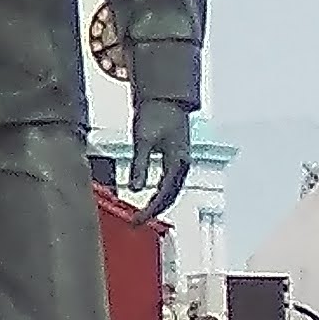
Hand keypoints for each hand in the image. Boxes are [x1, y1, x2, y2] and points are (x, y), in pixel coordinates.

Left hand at [132, 100, 190, 217]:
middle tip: (137, 222)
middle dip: (155, 211)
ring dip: (159, 204)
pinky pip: (170, 183)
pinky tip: (151, 197)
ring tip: (143, 215)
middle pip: (170, 197)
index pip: (164, 194)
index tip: (137, 221)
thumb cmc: (156, 113)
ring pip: (172, 191)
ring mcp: (181, 162)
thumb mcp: (143, 140)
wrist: (165, 97)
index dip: (150, 210)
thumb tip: (135, 189)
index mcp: (178, 161)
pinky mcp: (176, 159)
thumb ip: (139, 166)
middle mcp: (183, 164)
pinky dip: (161, 194)